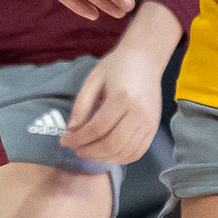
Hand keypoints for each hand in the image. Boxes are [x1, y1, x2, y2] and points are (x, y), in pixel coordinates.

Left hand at [60, 40, 165, 164]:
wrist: (145, 59)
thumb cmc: (117, 66)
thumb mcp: (94, 79)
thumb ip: (82, 105)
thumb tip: (71, 129)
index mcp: (123, 98)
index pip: (97, 128)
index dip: (78, 139)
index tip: (64, 140)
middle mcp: (139, 114)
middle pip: (111, 144)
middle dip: (89, 151)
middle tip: (75, 148)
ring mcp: (149, 123)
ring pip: (124, 152)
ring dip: (103, 158)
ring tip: (88, 152)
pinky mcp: (153, 129)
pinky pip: (137, 153)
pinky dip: (120, 158)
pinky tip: (106, 154)